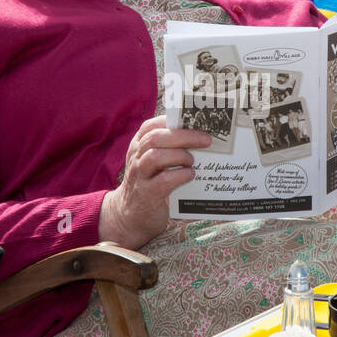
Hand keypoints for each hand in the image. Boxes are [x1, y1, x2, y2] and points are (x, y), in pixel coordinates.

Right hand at [99, 116, 210, 248]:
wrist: (130, 216)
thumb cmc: (149, 184)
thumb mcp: (153, 163)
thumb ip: (168, 148)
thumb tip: (199, 137)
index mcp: (138, 146)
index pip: (151, 125)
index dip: (172, 121)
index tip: (194, 122)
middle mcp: (136, 157)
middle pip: (156, 138)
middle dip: (184, 136)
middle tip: (205, 140)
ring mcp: (140, 176)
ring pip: (156, 156)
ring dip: (180, 156)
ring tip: (191, 162)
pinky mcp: (147, 194)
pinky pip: (164, 180)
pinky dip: (181, 175)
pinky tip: (189, 175)